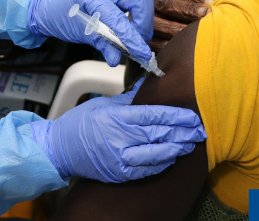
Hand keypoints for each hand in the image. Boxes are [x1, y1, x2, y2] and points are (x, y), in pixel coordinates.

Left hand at [28, 0, 153, 64]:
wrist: (49, 5)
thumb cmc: (60, 17)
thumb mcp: (79, 33)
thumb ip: (101, 45)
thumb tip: (116, 59)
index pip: (119, 18)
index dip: (133, 38)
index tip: (142, 54)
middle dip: (143, 23)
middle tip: (137, 42)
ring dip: (142, 19)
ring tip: (133, 35)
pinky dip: (136, 14)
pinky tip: (128, 26)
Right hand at [31, 79, 205, 182]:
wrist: (59, 149)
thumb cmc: (79, 123)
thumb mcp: (102, 104)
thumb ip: (128, 98)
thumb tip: (148, 85)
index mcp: (115, 117)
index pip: (153, 115)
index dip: (176, 115)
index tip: (191, 115)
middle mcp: (119, 138)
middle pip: (159, 134)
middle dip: (182, 132)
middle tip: (199, 129)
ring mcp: (118, 157)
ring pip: (156, 154)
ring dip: (176, 148)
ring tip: (190, 143)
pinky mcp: (118, 172)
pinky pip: (146, 169)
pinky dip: (161, 163)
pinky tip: (172, 157)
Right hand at [142, 0, 213, 51]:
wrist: (146, 30)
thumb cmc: (169, 12)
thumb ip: (190, 0)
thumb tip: (212, 3)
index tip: (211, 3)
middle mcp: (142, 3)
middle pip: (165, 4)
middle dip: (188, 10)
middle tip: (207, 15)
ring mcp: (139, 22)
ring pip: (162, 24)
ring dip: (183, 29)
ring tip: (200, 32)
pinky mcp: (141, 40)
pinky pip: (159, 43)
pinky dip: (174, 44)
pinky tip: (187, 45)